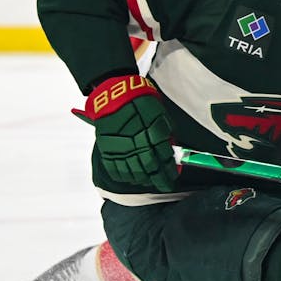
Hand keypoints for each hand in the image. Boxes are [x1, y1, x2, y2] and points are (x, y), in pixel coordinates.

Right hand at [73, 75, 176, 191]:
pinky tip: (132, 177)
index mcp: (153, 137)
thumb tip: (171, 151)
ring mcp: (121, 150)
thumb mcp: (161, 116)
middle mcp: (137, 146)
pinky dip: (125, 177)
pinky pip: (116, 170)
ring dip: (144, 180)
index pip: (164, 161)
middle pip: (150, 170)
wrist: (115, 95)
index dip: (170, 172)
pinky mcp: (108, 150)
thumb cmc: (141, 102)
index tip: (173, 177)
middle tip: (165, 185)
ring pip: (133, 173)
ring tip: (150, 181)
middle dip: (160, 181)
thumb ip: (167, 134)